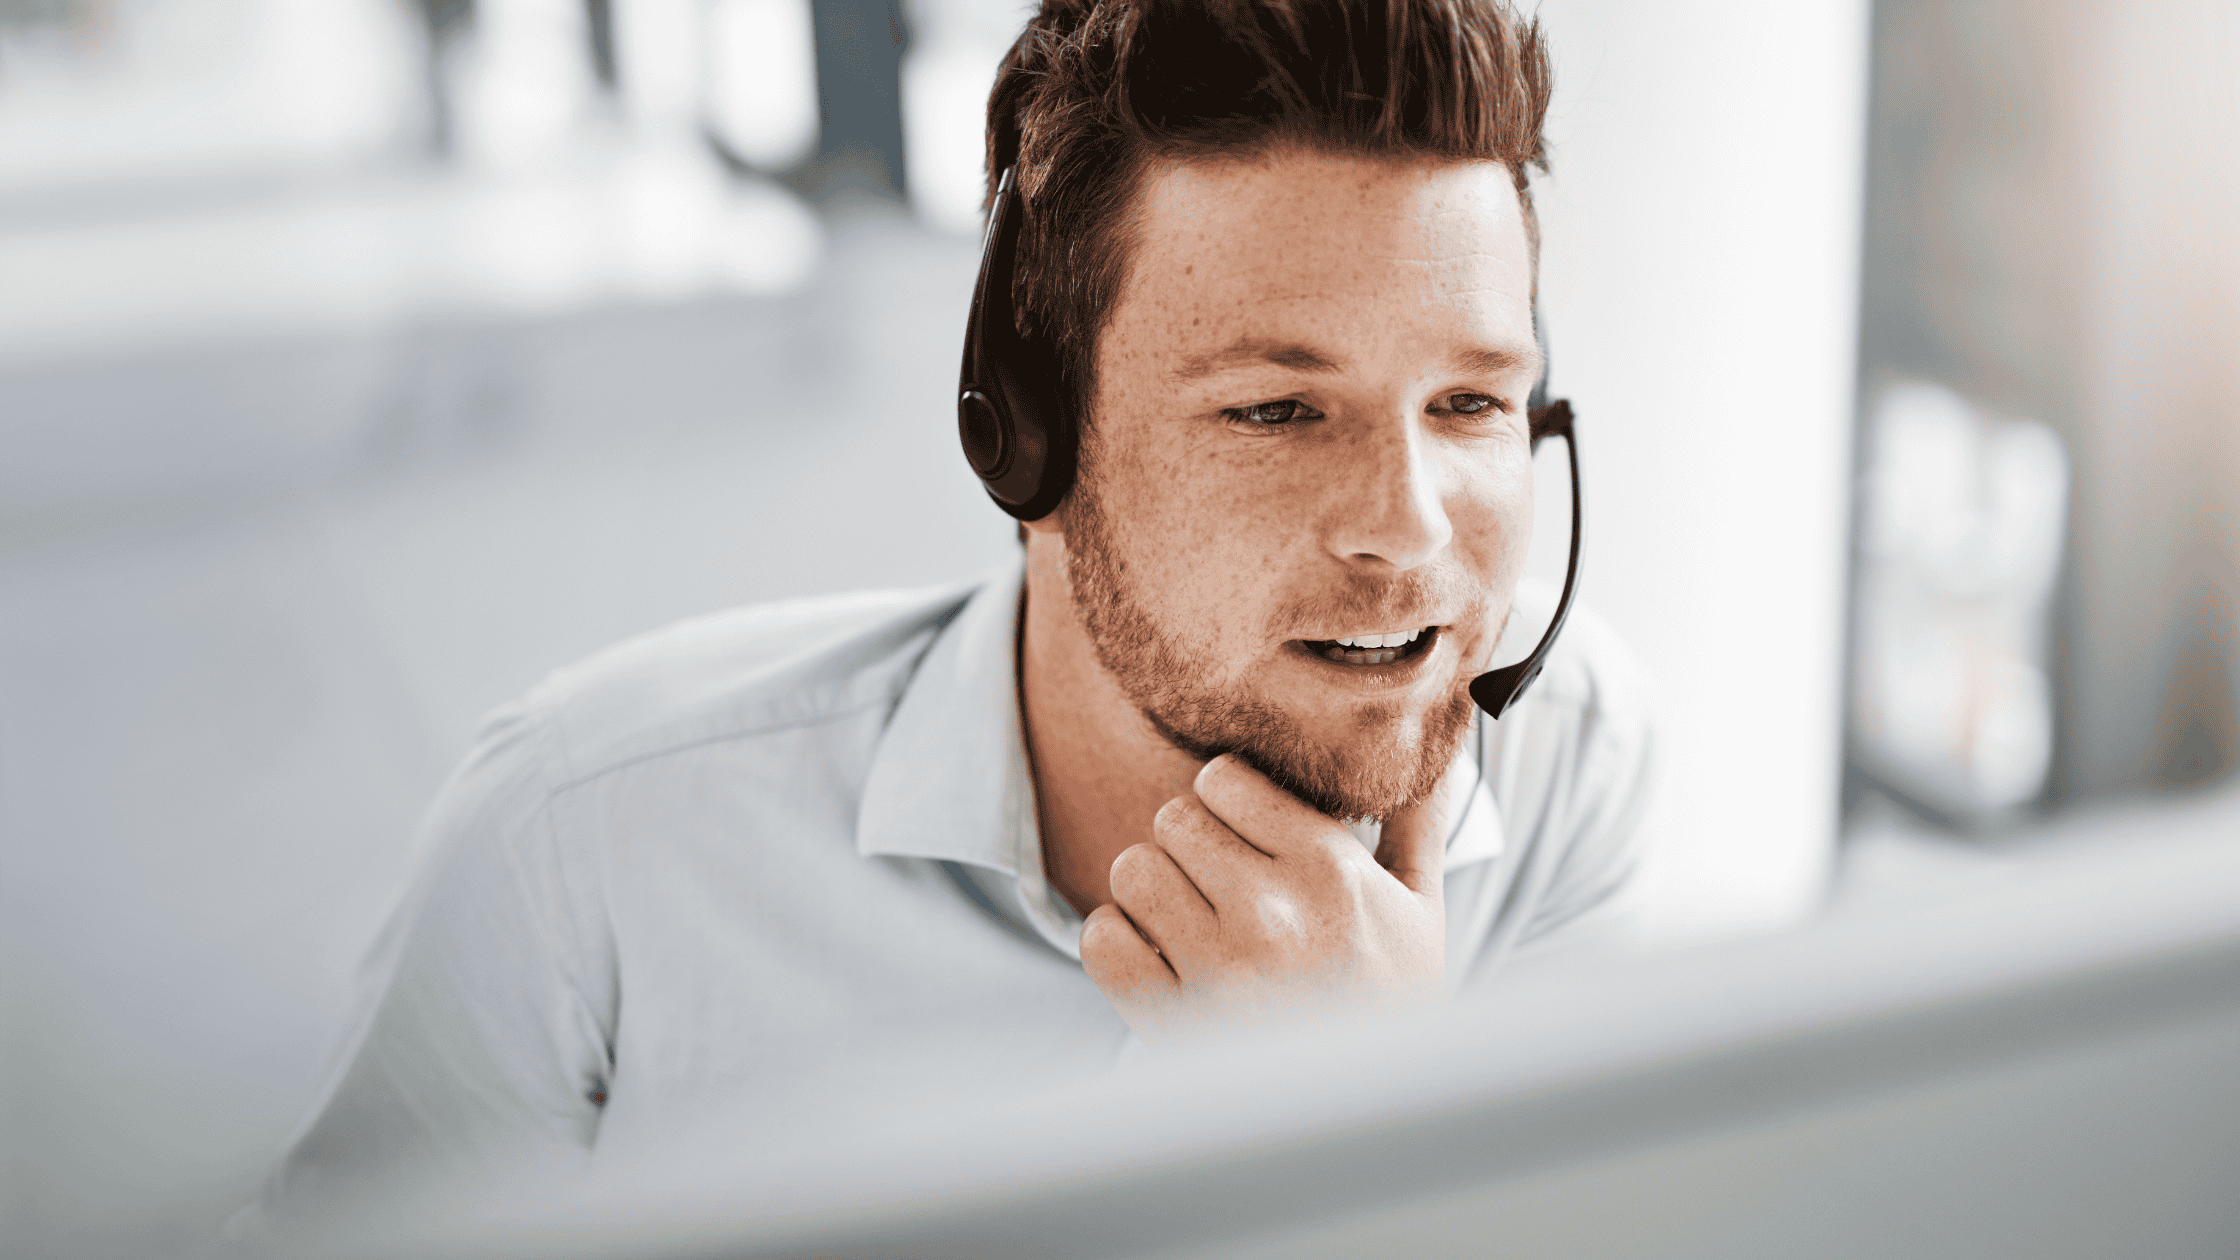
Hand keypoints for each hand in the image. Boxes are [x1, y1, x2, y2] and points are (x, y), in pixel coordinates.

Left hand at [1079, 754, 1447, 1042]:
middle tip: (1215, 881)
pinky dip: (1114, 941)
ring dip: (1150, 890)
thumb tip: (1435, 749)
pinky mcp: (1172, 1019)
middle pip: (1173, 818)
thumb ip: (1417, 824)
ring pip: (1132, 869)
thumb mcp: (1422, 911)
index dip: (1225, 798)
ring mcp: (1217, 967)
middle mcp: (1271, 912)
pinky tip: (1154, 956)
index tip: (1240, 830)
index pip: (1224, 778)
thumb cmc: (1394, 1006)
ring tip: (1185, 918)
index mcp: (1330, 871)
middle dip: (1189, 843)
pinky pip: (1101, 939)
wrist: (1368, 1112)